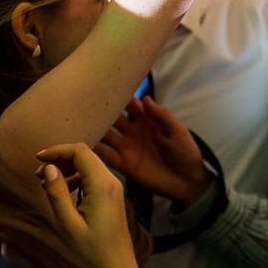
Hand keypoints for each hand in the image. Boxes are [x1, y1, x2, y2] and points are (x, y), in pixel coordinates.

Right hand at [36, 142, 139, 267]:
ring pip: (88, 164)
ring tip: (46, 182)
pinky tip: (63, 191)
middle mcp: (111, 181)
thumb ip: (57, 194)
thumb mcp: (69, 224)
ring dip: (67, 167)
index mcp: (102, 185)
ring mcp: (114, 188)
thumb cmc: (93, 252)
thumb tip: (48, 169)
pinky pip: (93, 176)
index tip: (37, 159)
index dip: (56, 150)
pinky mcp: (113, 196)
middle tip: (38, 173)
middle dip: (60, 158)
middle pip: (84, 154)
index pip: (79, 151)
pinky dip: (76, 177)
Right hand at [95, 97, 209, 205]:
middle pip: (114, 118)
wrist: (187, 181)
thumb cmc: (185, 152)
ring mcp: (127, 148)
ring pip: (107, 135)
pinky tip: (85, 145)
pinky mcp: (124, 164)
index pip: (130, 105)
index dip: (120, 96)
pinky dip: (96, 151)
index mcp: (146, 120)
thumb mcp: (177, 130)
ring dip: (96, 129)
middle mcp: (132, 131)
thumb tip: (145, 98)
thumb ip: (161, 115)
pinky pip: (107, 156)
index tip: (106, 86)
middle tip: (86, 102)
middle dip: (101, 110)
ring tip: (80, 121)